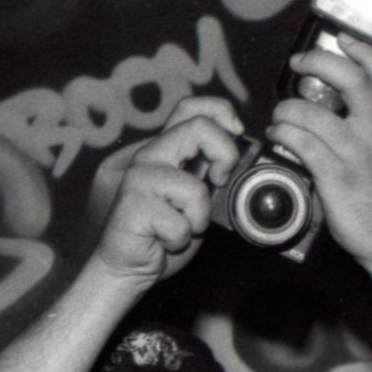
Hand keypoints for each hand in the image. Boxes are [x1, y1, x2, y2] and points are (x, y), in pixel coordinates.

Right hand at [90, 96, 248, 286]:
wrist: (126, 266)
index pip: (190, 106)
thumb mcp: (195, 198)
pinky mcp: (133, 206)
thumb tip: (245, 160)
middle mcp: (150, 156)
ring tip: (183, 226)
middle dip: (225, 156)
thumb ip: (209, 174)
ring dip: (200, 216)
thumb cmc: (163, 233)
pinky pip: (181, 224)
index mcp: (165, 149)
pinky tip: (164, 241)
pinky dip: (181, 239)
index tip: (236, 133)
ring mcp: (139, 179)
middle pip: (199, 127)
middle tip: (219, 183)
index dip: (220, 111)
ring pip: (195, 187)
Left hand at [267, 38, 371, 270]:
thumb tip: (329, 107)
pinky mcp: (337, 178)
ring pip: (314, 114)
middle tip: (297, 64)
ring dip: (287, 109)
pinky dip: (284, 135)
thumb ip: (366, 129)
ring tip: (279, 116)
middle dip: (319, 63)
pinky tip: (279, 136)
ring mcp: (357, 155)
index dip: (364, 51)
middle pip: (351, 80)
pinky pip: (303, 144)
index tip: (343, 40)